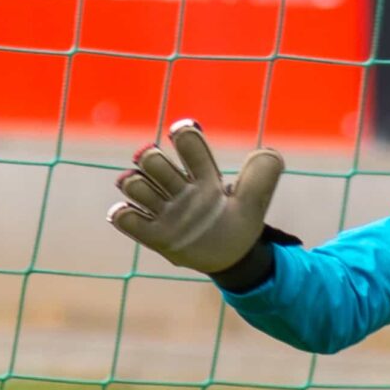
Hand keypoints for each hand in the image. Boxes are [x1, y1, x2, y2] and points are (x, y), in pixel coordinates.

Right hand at [108, 119, 284, 274]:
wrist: (232, 258)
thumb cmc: (240, 222)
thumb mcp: (255, 202)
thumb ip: (262, 176)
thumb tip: (266, 152)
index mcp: (203, 176)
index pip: (189, 147)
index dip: (185, 135)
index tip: (184, 131)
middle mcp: (179, 188)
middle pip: (153, 161)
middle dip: (153, 160)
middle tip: (167, 175)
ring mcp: (164, 210)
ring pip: (135, 185)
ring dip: (136, 185)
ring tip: (148, 193)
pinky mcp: (154, 234)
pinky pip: (128, 221)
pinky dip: (123, 215)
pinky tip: (127, 214)